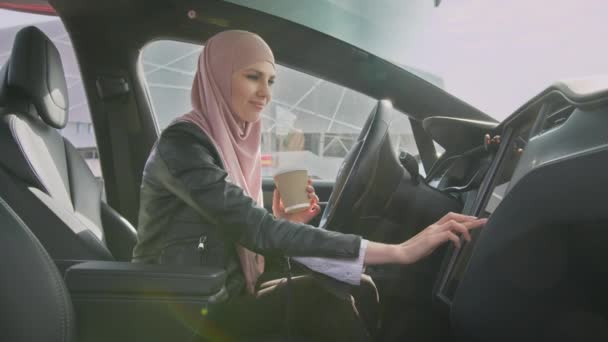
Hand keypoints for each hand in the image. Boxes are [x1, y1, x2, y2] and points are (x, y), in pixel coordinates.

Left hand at [273, 177, 320, 223]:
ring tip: (310, 196)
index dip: (306, 183)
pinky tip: (313, 206)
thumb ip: (276, 198)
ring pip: (315, 200)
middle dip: (311, 188)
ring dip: (314, 196)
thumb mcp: (276, 207)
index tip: (307, 179)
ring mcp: (307, 209)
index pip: (303, 189)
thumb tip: (277, 189)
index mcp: (296, 198)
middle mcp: (303, 202)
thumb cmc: (280, 218)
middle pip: (310, 193)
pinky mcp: (309, 215)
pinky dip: (317, 207)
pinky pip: (317, 210)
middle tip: (307, 188)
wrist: (284, 229)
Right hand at [364, 212, 486, 264]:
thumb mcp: (430, 243)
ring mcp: (433, 231)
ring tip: (470, 238)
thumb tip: (451, 239)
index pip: (451, 218)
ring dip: (464, 229)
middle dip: (470, 219)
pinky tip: (458, 246)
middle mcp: (435, 226)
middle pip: (455, 217)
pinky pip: (449, 235)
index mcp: (434, 227)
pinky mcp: (432, 238)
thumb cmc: (414, 250)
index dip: (464, 218)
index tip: (475, 219)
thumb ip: (439, 239)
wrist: (402, 252)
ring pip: (453, 223)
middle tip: (483, 221)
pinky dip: (456, 239)